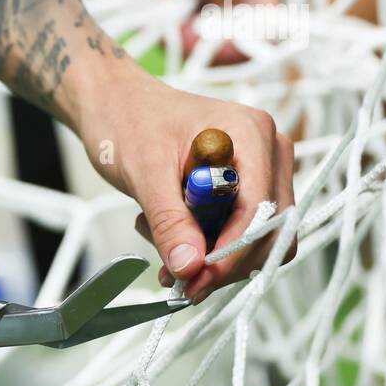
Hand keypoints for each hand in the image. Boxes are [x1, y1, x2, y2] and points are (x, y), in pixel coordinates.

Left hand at [78, 61, 294, 301]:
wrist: (116, 106)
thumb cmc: (128, 121)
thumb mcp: (144, 173)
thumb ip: (170, 221)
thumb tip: (190, 266)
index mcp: (251, 133)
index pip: (262, 209)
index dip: (233, 252)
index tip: (198, 280)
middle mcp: (267, 151)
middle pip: (269, 229)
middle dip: (223, 261)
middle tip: (178, 279)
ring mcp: (259, 170)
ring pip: (255, 237)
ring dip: (210, 255)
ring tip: (161, 246)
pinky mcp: (243, 187)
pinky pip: (237, 231)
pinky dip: (205, 245)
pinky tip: (168, 237)